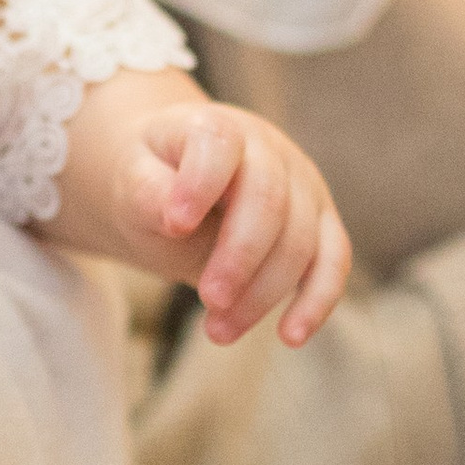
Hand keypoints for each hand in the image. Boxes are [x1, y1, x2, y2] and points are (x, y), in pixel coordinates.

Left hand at [112, 96, 349, 347]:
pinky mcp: (321, 223)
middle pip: (268, 200)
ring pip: (301, 240)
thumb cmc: (153, 180)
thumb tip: (171, 217)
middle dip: (240, 256)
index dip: (200, 183)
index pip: (218, 145)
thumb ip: (145, 191)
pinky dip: (317, 301)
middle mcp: (268, 150)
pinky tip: (290, 336)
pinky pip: (333, 261)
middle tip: (208, 300)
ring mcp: (302, 186)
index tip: (174, 224)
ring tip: (218, 331)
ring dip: (264, 293)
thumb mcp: (132, 179)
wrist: (177, 180)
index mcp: (216, 128)